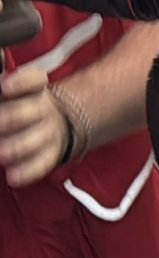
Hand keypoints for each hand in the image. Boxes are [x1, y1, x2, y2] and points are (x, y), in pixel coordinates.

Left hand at [0, 67, 69, 186]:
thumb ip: (5, 80)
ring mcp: (48, 132)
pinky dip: (28, 171)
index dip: (21, 83)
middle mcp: (42, 108)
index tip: (5, 87)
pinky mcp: (49, 154)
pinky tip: (14, 176)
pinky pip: (42, 164)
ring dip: (18, 146)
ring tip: (3, 152)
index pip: (34, 80)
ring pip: (36, 138)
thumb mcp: (17, 88)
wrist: (55, 122)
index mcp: (33, 89)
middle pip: (31, 110)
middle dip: (12, 117)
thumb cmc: (21, 103)